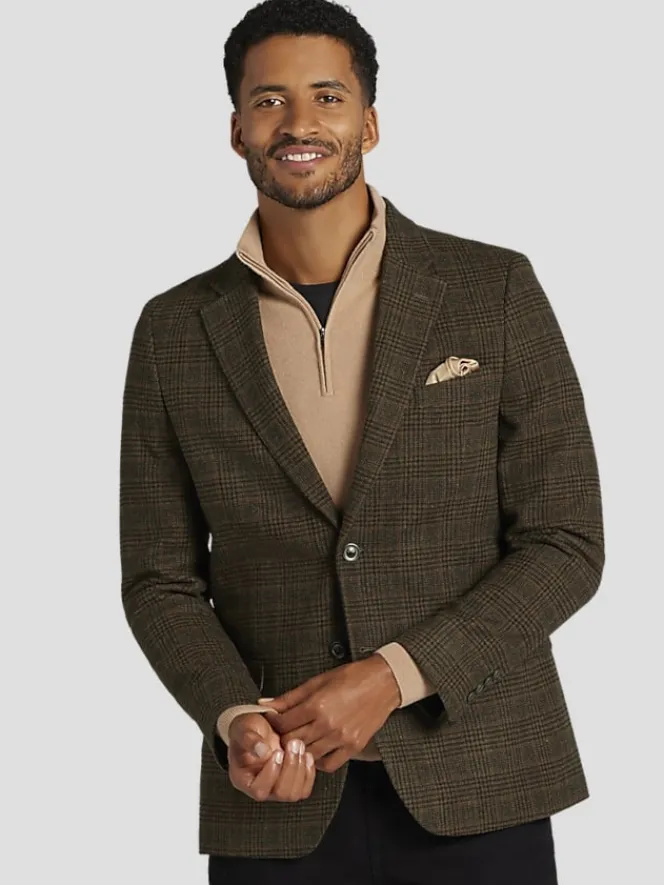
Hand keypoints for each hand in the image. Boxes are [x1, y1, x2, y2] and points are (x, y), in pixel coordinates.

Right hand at [225, 712, 315, 801]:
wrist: (261, 725)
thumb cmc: (248, 730)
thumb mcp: (243, 729)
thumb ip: (249, 740)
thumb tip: (262, 752)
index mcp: (245, 780)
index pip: (259, 790)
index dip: (271, 773)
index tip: (277, 752)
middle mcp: (262, 788)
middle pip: (281, 793)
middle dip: (290, 767)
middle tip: (293, 744)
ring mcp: (278, 787)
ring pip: (294, 793)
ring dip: (300, 769)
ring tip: (299, 745)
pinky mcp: (292, 782)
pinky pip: (304, 789)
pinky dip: (309, 772)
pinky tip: (307, 754)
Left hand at [257, 655, 400, 773]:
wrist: (383, 682)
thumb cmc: (352, 677)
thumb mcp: (318, 681)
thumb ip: (291, 696)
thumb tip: (266, 704)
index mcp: (317, 705)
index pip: (284, 723)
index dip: (274, 723)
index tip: (273, 721)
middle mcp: (328, 725)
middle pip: (292, 741)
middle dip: (282, 738)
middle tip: (281, 733)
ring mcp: (341, 738)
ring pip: (308, 755)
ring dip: (299, 750)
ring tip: (297, 742)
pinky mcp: (353, 747)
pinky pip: (329, 764)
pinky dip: (318, 760)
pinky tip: (315, 750)